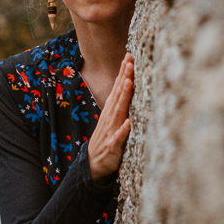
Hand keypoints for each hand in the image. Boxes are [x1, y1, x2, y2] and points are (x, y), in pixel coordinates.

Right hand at [87, 53, 133, 179]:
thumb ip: (120, 103)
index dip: (123, 73)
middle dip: (124, 78)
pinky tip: (128, 123)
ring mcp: (111, 132)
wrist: (93, 165)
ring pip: (118, 112)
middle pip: (118, 95)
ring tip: (129, 83)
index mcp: (112, 112)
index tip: (129, 57)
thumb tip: (128, 83)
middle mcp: (111, 118)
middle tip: (130, 61)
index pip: (118, 89)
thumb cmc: (107, 139)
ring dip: (123, 98)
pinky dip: (123, 131)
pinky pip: (118, 139)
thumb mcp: (113, 120)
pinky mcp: (113, 147)